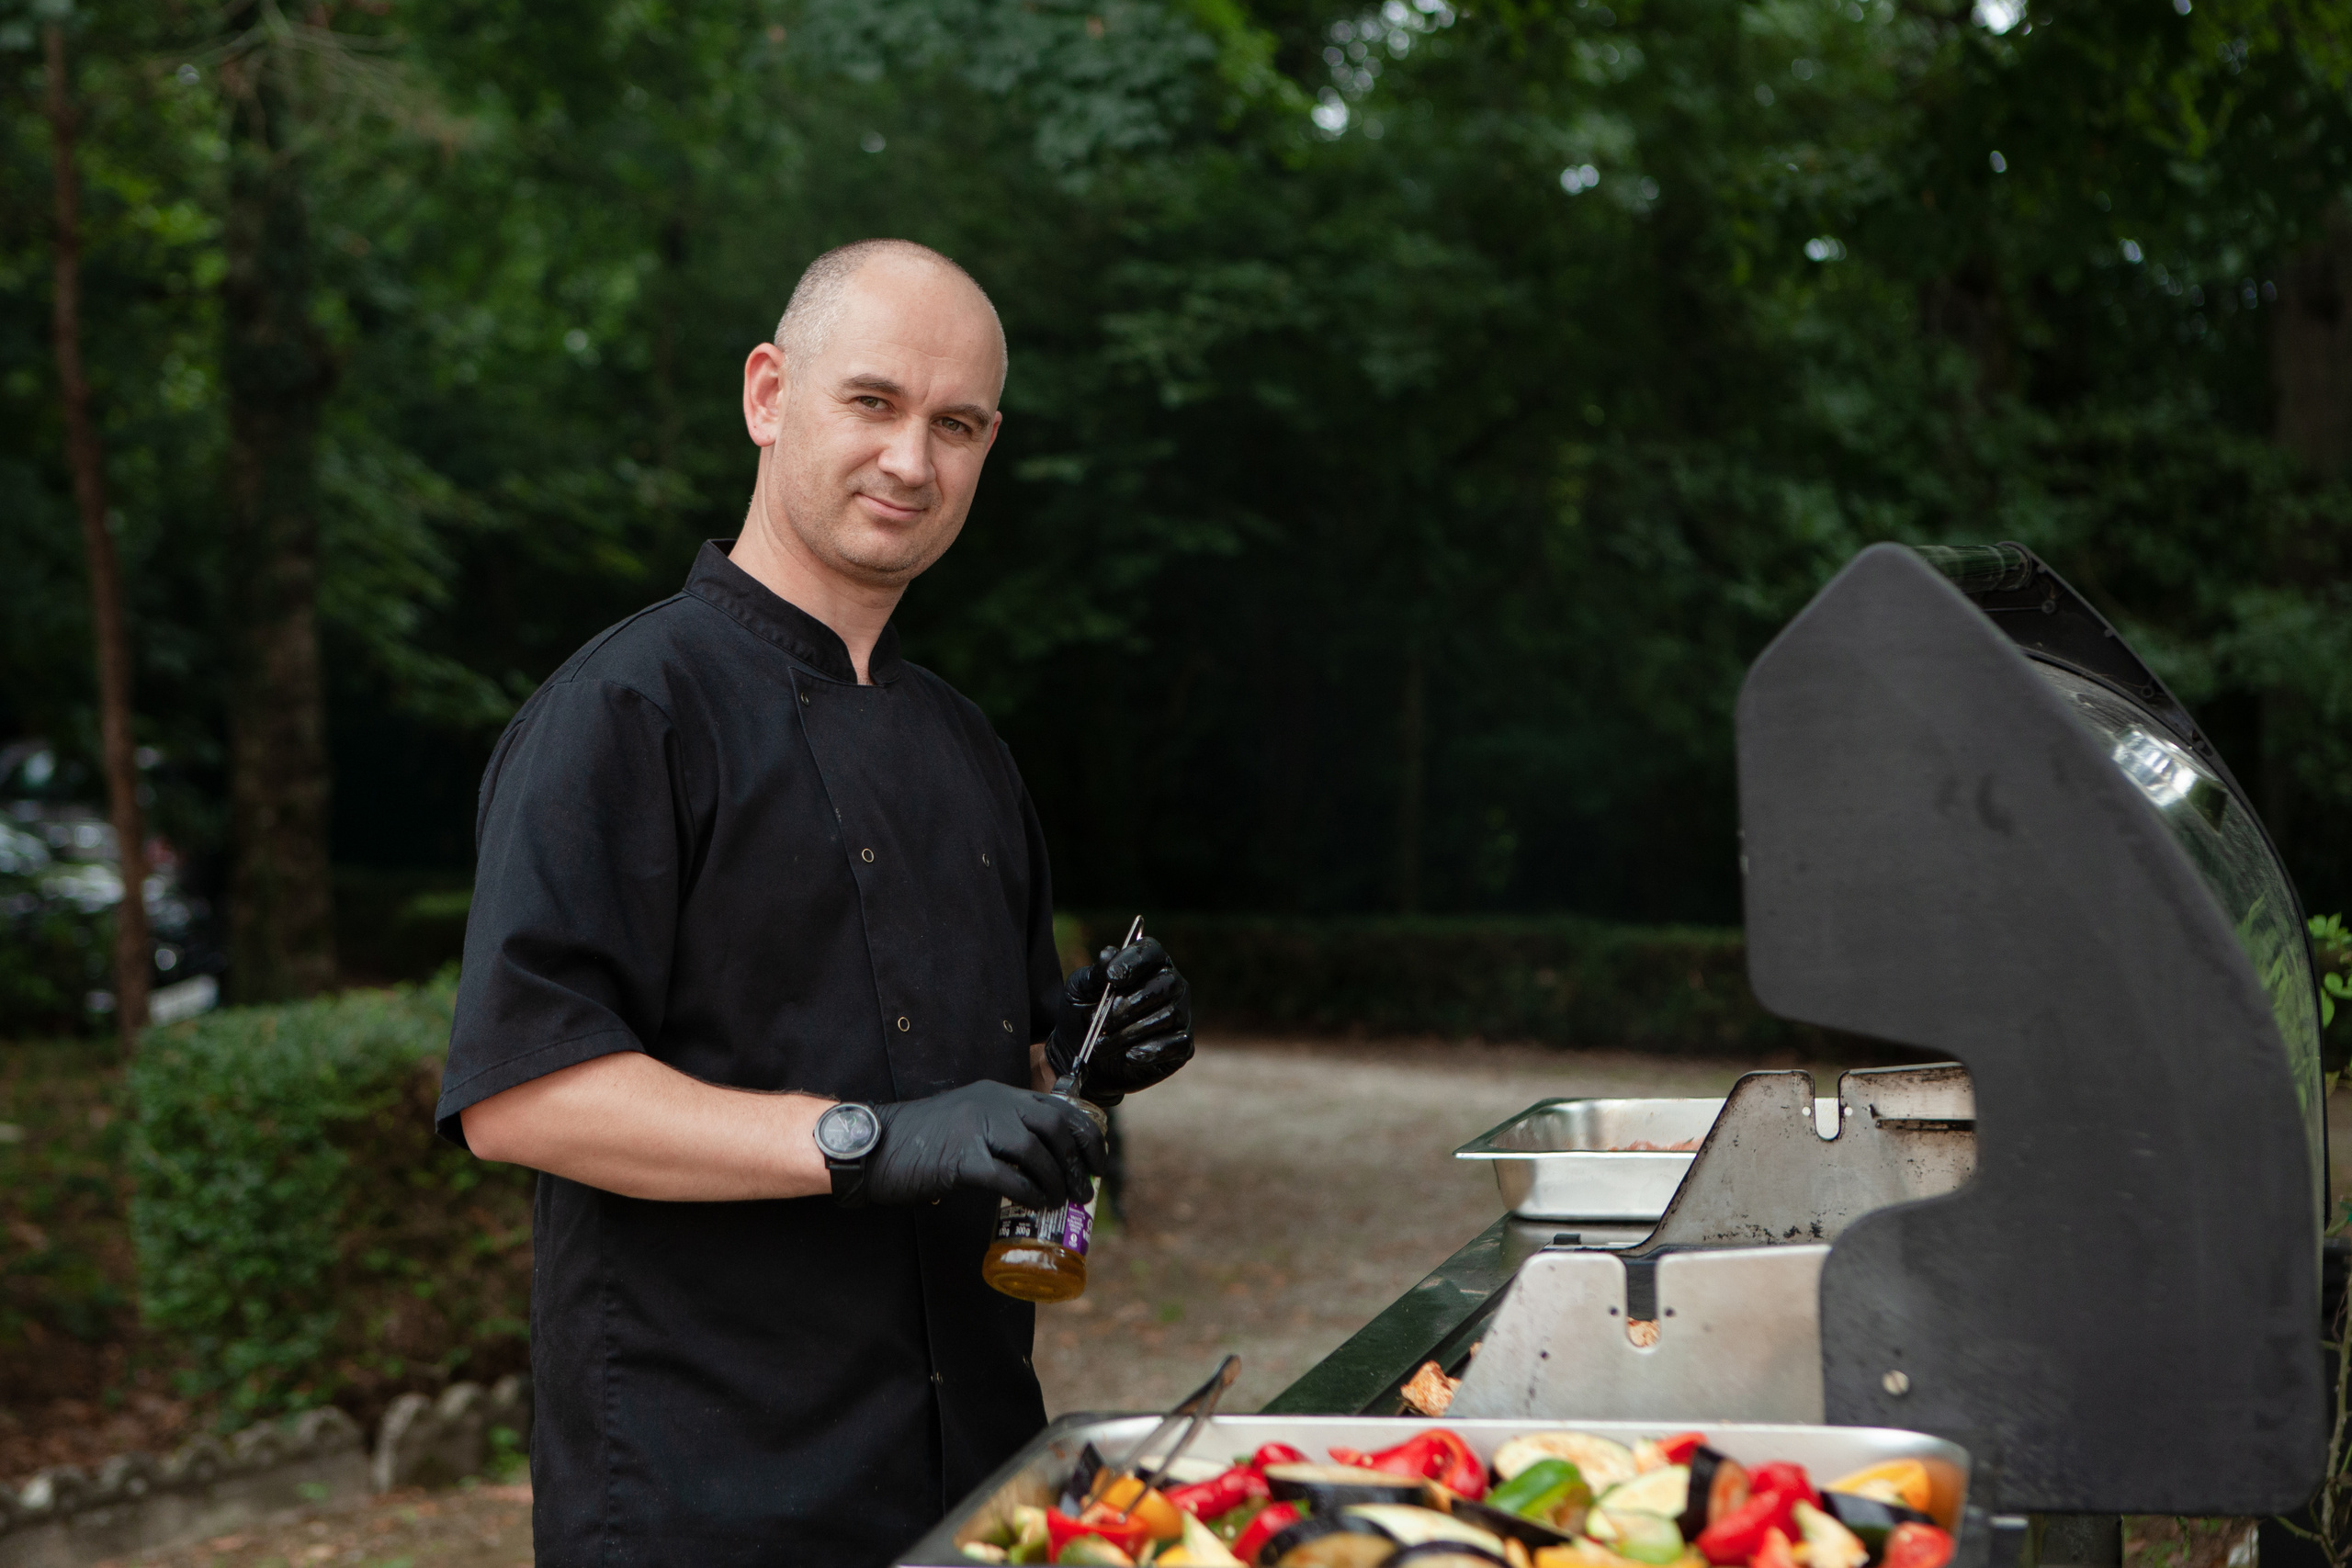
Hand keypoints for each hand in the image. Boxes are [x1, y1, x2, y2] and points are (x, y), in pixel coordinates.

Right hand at [859, 1081, 1104, 1208]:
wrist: (874, 1145)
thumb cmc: (921, 1140)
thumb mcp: (968, 1120)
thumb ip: (999, 1130)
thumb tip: (1039, 1163)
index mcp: (997, 1093)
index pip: (1058, 1105)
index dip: (1086, 1134)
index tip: (1098, 1160)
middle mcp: (991, 1103)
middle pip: (1053, 1125)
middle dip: (1079, 1159)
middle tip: (1086, 1188)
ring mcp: (975, 1128)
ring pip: (1035, 1151)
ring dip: (1056, 1180)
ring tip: (1062, 1201)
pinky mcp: (960, 1159)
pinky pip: (1007, 1177)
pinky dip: (1028, 1193)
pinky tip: (1035, 1205)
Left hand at [1045, 936, 1194, 1105]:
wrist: (1086, 1058)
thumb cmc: (1086, 1014)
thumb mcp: (1079, 991)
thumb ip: (1093, 974)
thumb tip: (1108, 955)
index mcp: (1148, 964)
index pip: (1151, 951)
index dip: (1133, 962)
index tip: (1112, 978)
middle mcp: (1171, 985)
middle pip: (1164, 984)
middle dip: (1129, 1005)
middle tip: (1101, 1022)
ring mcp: (1181, 1015)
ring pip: (1167, 1016)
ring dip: (1130, 1032)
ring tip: (1102, 1045)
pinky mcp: (1182, 1045)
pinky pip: (1177, 1043)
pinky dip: (1151, 1050)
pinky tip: (1129, 1055)